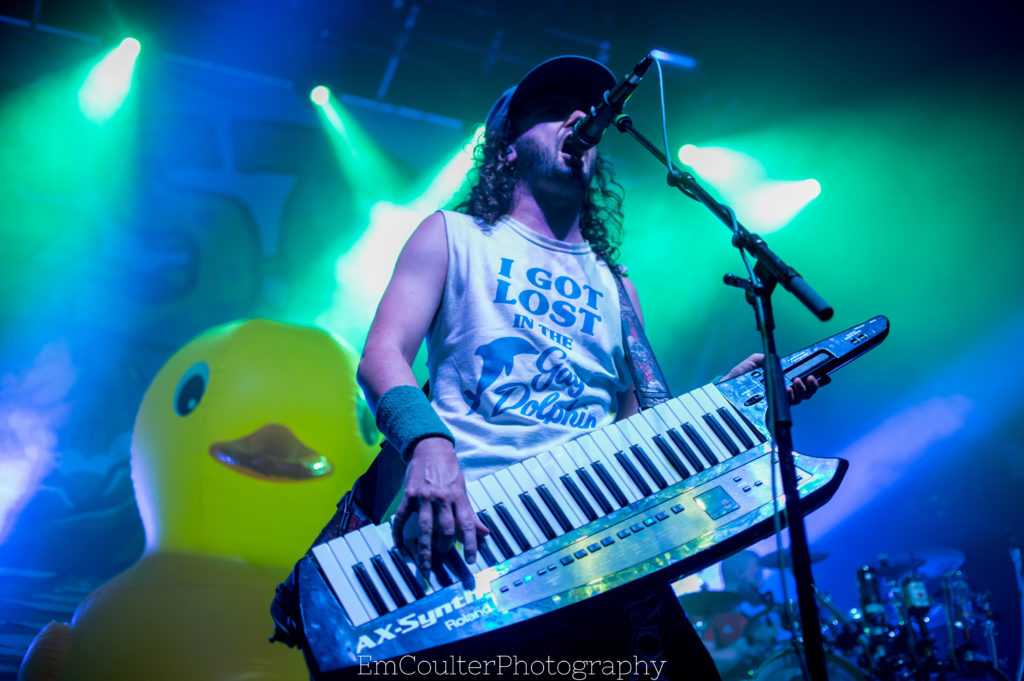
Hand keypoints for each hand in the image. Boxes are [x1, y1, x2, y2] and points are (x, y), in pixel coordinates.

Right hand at [390, 437, 487, 569]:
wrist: (430, 447)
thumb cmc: (449, 470)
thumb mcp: (463, 489)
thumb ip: (471, 513)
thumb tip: (485, 532)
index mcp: (458, 497)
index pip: (466, 525)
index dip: (470, 543)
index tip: (470, 559)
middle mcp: (442, 498)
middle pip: (446, 529)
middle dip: (446, 547)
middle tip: (444, 555)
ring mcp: (424, 497)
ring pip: (426, 528)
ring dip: (426, 549)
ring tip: (426, 563)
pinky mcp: (409, 495)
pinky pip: (403, 517)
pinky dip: (400, 533)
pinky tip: (400, 546)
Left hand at [720, 353, 829, 404]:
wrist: (724, 391)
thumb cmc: (736, 381)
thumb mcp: (750, 365)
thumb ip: (761, 359)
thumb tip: (771, 356)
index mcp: (778, 384)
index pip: (799, 385)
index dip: (812, 382)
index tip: (820, 376)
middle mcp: (779, 395)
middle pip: (803, 395)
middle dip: (810, 387)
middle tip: (808, 379)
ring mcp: (775, 404)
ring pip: (797, 401)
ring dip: (801, 391)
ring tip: (795, 383)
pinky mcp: (769, 410)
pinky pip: (785, 408)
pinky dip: (790, 399)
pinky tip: (788, 391)